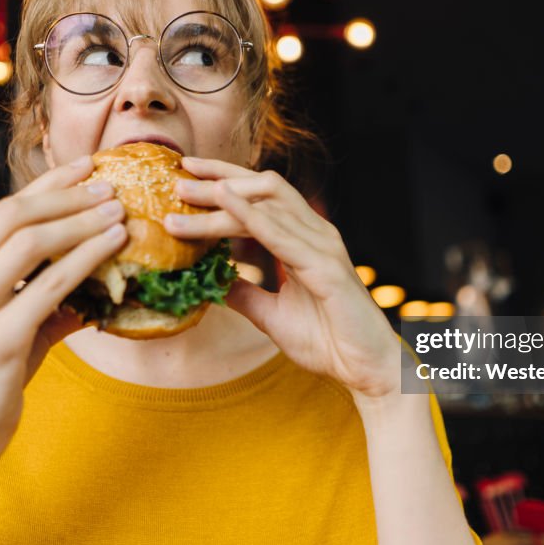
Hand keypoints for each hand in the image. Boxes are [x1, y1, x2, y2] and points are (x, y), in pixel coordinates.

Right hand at [0, 156, 126, 474]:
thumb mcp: (15, 324)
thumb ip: (49, 294)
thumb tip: (104, 270)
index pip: (4, 211)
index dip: (49, 185)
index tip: (86, 167)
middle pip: (14, 216)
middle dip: (67, 195)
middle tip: (109, 185)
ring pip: (30, 242)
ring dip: (81, 222)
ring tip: (119, 211)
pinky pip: (49, 286)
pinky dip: (86, 259)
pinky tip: (113, 246)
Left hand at [165, 158, 399, 399]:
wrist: (365, 369)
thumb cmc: (328, 341)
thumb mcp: (272, 315)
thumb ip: (246, 294)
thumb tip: (213, 282)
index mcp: (306, 240)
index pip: (262, 197)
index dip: (225, 181)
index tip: (187, 175)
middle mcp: (316, 234)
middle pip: (264, 188)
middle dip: (220, 177)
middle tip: (178, 176)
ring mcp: (322, 246)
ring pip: (267, 206)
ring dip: (223, 197)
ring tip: (186, 193)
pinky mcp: (325, 267)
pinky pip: (281, 234)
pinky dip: (250, 215)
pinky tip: (224, 202)